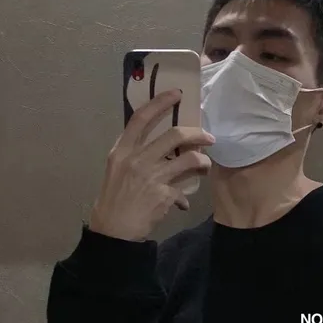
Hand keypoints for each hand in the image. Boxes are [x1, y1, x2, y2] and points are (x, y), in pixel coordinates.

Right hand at [89, 89, 213, 241]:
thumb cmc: (114, 198)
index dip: (160, 102)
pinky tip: (182, 203)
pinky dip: (185, 197)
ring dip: (203, 161)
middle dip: (197, 133)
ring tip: (206, 165)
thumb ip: (136, 154)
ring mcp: (151, 176)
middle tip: (209, 137)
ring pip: (190, 159)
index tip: (177, 93)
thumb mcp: (117, 169)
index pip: (141, 118)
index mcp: (122, 150)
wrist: (114, 229)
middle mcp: (136, 159)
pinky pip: (184, 190)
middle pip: (174, 135)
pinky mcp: (163, 195)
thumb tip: (161, 145)